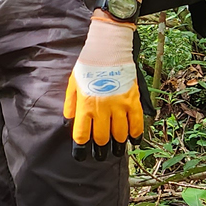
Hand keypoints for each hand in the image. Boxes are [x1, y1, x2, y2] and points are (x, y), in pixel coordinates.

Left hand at [63, 14, 143, 160]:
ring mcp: (119, 106)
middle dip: (100, 149)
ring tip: (116, 150)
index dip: (81, 149)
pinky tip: (133, 140)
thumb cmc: (88, 64)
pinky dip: (136, 135)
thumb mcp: (73, 82)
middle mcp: (101, 109)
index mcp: (85, 105)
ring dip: (117, 145)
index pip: (82, 135)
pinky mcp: (133, 102)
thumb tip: (68, 120)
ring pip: (119, 135)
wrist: (109, 49)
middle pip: (101, 138)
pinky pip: (137, 124)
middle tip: (100, 154)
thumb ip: (70, 102)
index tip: (81, 156)